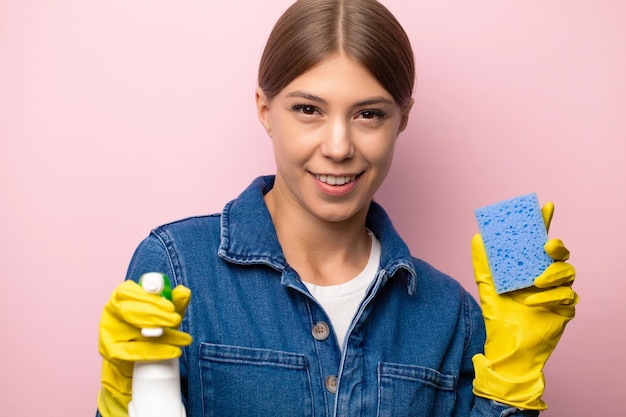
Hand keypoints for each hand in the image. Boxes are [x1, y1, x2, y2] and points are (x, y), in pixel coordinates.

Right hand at [98, 280, 191, 416]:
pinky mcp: (110, 352)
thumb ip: (174, 301)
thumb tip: (184, 291)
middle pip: (128, 310)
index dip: (150, 298)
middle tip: (176, 320)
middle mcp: (110, 311)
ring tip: (183, 339)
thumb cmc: (149, 327)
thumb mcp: (163, 312)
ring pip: (132, 332)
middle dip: (155, 315)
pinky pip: (132, 353)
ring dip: (161, 336)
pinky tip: (174, 351)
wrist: (134, 358)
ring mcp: (108, 332)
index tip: (171, 307)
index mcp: (121, 295)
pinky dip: (156, 353)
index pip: (128, 291)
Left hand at [471, 202, 577, 409]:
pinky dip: (550, 297)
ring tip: (535, 282)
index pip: (539, 240)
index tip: (547, 206)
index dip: (545, 222)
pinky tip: (533, 301)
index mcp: (529, 267)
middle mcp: (546, 276)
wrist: (506, 347)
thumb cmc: (499, 316)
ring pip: (568, 272)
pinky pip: (566, 296)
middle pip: (560, 254)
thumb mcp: (487, 286)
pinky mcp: (565, 309)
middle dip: (557, 247)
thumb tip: (477, 237)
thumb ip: (484, 263)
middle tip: (547, 246)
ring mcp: (557, 292)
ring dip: (553, 274)